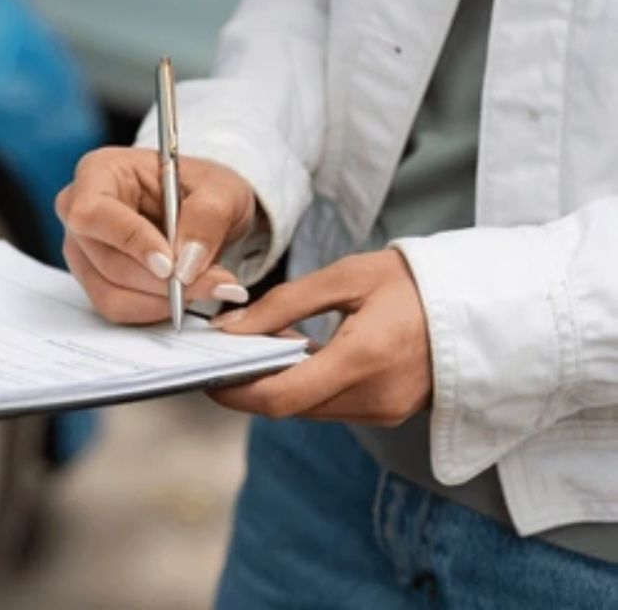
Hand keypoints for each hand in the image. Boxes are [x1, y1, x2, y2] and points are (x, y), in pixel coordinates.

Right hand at [56, 147, 256, 323]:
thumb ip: (208, 216)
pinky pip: (118, 308)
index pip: (95, 213)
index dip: (130, 242)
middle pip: (107, 260)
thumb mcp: (222, 189)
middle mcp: (80, 212)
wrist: (204, 213)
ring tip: (209, 285)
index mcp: (99, 172)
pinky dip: (157, 309)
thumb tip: (187, 260)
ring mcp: (83, 250)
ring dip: (164, 299)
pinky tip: (186, 291)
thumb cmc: (203, 189)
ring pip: (111, 292)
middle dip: (162, 281)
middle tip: (216, 282)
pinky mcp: (94, 280)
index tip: (170, 265)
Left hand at [207, 248, 431, 425]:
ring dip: (281, 384)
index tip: (206, 375)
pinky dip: (309, 385)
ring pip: (309, 409)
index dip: (235, 393)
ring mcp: (385, 410)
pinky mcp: (390, 411)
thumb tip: (231, 330)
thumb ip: (282, 305)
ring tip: (267, 343)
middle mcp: (374, 396)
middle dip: (253, 384)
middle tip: (230, 350)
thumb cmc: (413, 281)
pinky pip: (333, 406)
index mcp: (362, 359)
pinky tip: (302, 354)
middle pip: (290, 407)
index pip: (280, 398)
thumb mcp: (345, 278)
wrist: (483, 302)